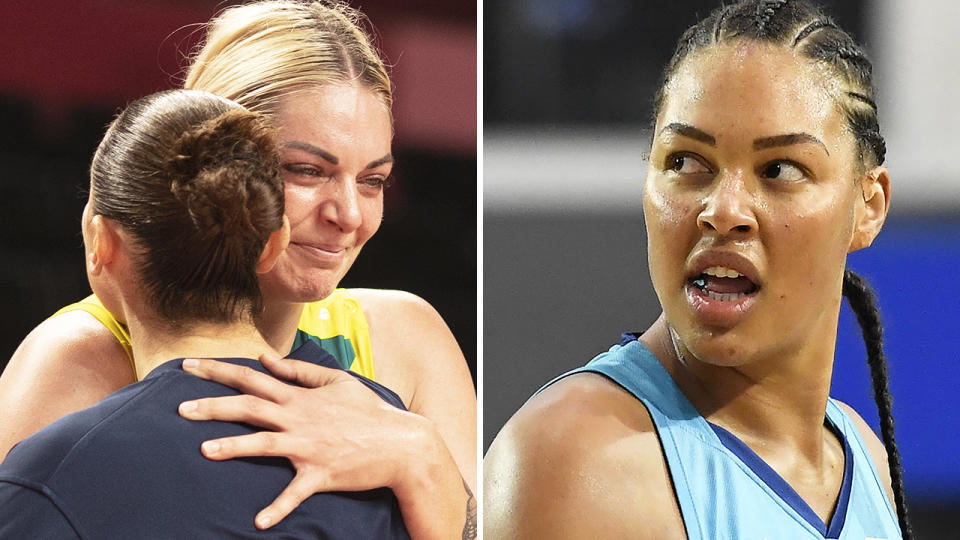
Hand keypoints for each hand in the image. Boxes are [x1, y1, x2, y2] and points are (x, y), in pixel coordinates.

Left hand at [177, 353, 470, 538]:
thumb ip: (298, 370)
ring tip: (204, 450)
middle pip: (250, 408)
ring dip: (234, 447)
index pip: (252, 378)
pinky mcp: (320, 474)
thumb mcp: (336, 381)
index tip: (188, 366)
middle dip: (213, 406)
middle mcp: (300, 418)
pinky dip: (278, 508)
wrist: (400, 443)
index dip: (218, 371)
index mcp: (300, 397)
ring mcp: (309, 447)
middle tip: (180, 408)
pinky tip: (258, 522)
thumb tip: (265, 359)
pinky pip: (295, 492)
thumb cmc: (368, 410)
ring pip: (265, 443)